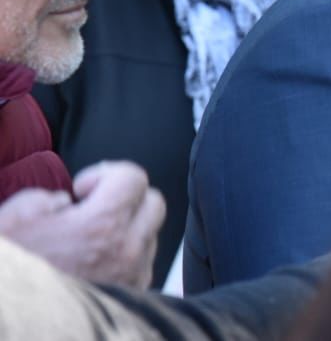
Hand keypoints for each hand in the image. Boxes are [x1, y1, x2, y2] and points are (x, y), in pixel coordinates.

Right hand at [0, 161, 164, 286]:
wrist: (17, 318)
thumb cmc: (17, 271)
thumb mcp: (14, 220)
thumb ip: (49, 196)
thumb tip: (68, 200)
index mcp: (103, 225)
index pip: (133, 177)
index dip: (105, 175)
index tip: (84, 189)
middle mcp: (127, 250)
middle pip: (153, 202)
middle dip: (127, 198)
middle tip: (95, 207)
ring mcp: (133, 274)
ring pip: (150, 233)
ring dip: (128, 228)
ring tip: (91, 239)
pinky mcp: (134, 292)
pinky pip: (143, 261)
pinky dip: (127, 254)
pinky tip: (97, 259)